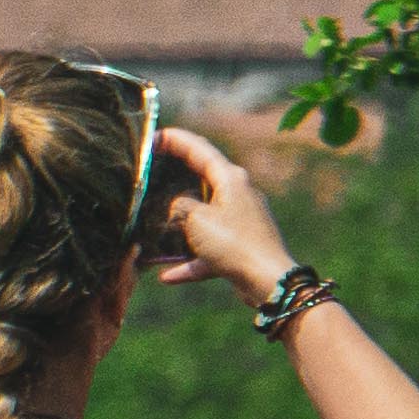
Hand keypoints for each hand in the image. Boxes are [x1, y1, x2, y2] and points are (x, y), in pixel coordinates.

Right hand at [142, 127, 296, 295]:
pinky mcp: (240, 245)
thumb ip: (180, 206)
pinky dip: (189, 259)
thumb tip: (175, 207)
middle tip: (150, 173)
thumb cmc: (234, 243)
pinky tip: (167, 275)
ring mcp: (240, 220)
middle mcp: (238, 194)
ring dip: (179, 223)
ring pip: (203, 215)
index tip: (152, 137)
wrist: (268, 281)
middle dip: (174, 176)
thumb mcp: (197, 219)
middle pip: (201, 178)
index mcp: (230, 178)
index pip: (199, 148)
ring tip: (154, 223)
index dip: (174, 139)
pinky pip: (208, 249)